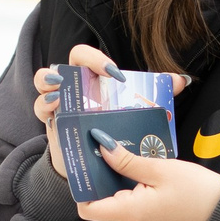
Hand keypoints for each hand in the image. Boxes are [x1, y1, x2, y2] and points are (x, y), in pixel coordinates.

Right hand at [31, 45, 188, 181]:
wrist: (98, 162)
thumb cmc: (115, 128)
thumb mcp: (136, 110)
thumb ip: (158, 94)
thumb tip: (178, 81)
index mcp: (90, 79)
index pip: (85, 57)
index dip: (95, 58)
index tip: (113, 73)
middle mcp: (72, 88)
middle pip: (59, 65)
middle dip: (64, 68)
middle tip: (78, 77)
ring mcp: (58, 105)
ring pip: (42, 84)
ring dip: (47, 82)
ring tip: (59, 91)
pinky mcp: (52, 125)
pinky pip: (41, 110)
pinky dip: (45, 106)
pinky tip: (55, 111)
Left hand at [76, 136, 219, 220]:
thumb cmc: (194, 189)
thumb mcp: (158, 169)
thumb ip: (126, 161)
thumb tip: (101, 146)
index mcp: (128, 213)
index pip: (87, 208)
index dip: (81, 186)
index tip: (82, 161)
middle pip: (99, 200)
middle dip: (97, 174)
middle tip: (97, 146)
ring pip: (112, 197)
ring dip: (112, 175)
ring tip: (115, 149)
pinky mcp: (145, 217)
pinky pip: (126, 199)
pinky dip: (125, 182)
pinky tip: (130, 162)